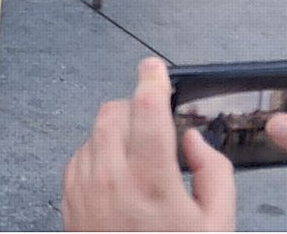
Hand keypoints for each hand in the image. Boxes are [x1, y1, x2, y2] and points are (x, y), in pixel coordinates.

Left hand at [62, 57, 236, 230]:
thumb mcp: (217, 224)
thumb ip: (214, 172)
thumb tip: (192, 139)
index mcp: (152, 183)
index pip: (147, 111)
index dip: (152, 81)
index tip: (154, 68)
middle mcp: (111, 179)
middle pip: (115, 112)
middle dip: (137, 110)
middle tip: (157, 129)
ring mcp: (84, 188)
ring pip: (95, 132)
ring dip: (118, 132)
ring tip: (142, 163)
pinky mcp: (68, 198)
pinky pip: (81, 155)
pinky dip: (100, 155)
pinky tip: (121, 180)